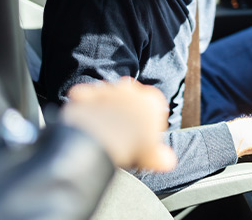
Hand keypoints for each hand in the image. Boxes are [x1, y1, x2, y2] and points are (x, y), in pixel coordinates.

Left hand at [61, 77, 176, 171]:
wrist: (98, 141)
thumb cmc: (131, 147)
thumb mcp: (153, 157)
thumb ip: (162, 157)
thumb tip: (167, 162)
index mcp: (152, 101)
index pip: (154, 107)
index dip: (150, 123)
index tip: (144, 138)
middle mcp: (131, 89)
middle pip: (131, 97)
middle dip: (128, 109)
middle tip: (124, 132)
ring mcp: (107, 89)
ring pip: (108, 94)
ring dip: (107, 105)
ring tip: (104, 127)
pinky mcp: (86, 93)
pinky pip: (85, 95)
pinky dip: (84, 104)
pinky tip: (87, 118)